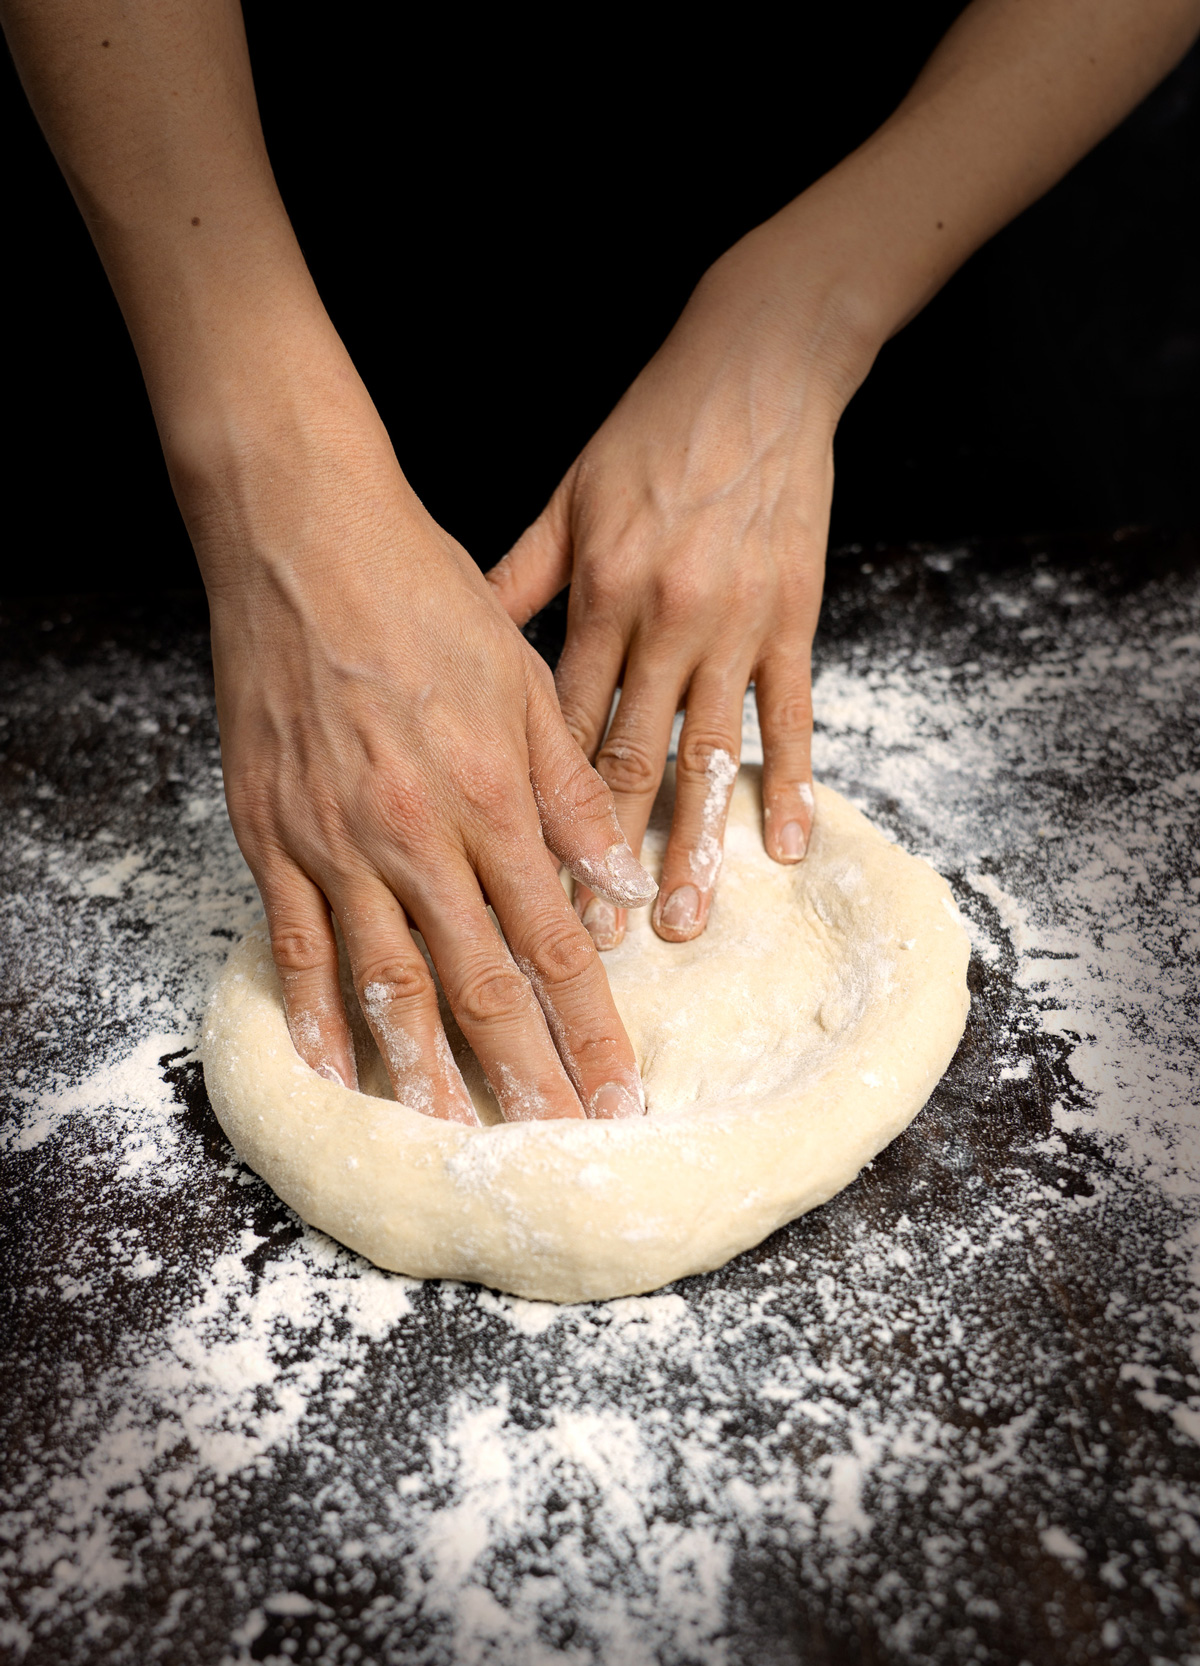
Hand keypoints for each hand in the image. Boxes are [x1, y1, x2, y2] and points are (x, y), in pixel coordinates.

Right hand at [189, 376, 655, 1123]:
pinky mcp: (271, 836)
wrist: (302, 542)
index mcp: (492, 799)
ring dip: (421, 1070)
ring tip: (448, 1137)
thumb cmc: (422, 599)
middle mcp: (416, 836)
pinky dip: (314, 1012)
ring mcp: (335, 843)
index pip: (555, 942)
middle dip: (523, 1073)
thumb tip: (623, 886)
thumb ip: (573, 793)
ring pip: (386, 982)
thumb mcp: (524, 682)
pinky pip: (296, 944)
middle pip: (480, 982)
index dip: (590, 1025)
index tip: (617, 1092)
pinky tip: (332, 1068)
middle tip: (553, 1142)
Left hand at [488, 223, 865, 947]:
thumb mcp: (568, 500)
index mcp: (596, 596)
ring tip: (685, 922)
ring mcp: (732, 624)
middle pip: (626, 760)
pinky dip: (790, 780)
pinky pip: (791, 713)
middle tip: (590, 945)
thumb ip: (518, 581)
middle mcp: (660, 621)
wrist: (755, 366)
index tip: (519, 884)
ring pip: (708, 752)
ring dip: (695, 842)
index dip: (538, 811)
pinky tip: (787, 847)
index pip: (559, 727)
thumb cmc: (650, 434)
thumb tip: (462, 646)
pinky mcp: (791, 616)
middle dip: (605, 858)